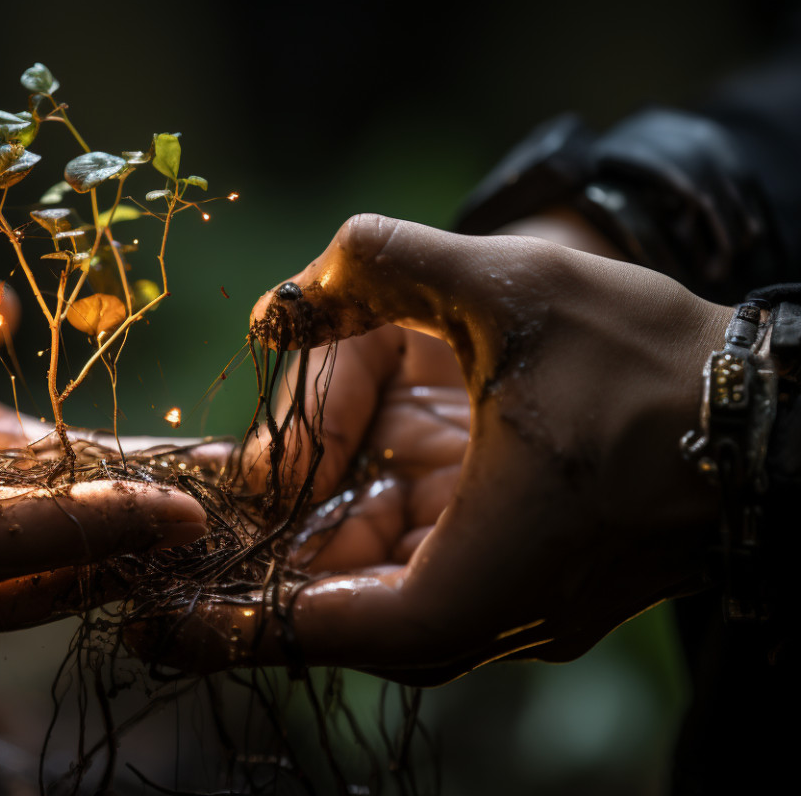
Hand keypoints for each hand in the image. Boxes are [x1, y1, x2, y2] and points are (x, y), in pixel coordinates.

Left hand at [160, 213, 729, 683]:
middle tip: (167, 543)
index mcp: (480, 580)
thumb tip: (283, 296)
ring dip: (311, 526)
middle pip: (338, 602)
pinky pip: (420, 549)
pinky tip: (326, 455)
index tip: (156, 625)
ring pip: (375, 572)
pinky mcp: (523, 564)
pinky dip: (368, 507)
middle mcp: (489, 611)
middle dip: (258, 560)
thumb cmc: (653, 365)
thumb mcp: (515, 290)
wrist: (772, 413)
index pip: (326, 630)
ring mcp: (509, 593)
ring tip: (222, 496)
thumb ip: (387, 264)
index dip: (234, 628)